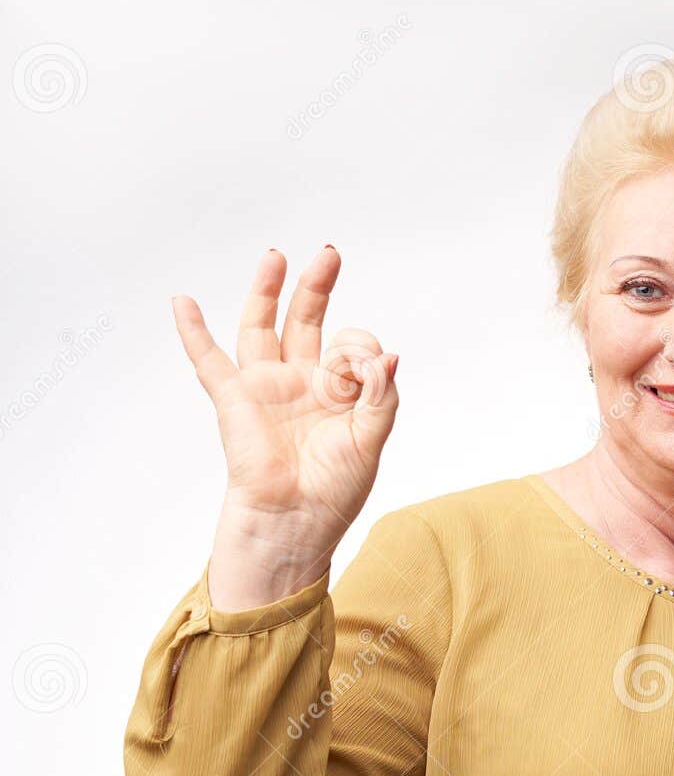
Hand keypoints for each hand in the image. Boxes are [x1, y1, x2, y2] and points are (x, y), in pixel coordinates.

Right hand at [174, 247, 400, 608]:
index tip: (369, 370)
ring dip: (266, 290)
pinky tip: (181, 300)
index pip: (352, 348)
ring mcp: (266, 387)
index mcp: (337, 392)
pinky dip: (192, 330)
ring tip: (275, 256)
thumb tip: (389, 355)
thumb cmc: (335, 488)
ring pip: (261, 327)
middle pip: (304, 320)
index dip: (363, 351)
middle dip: (316, 287)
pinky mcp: (235, 399)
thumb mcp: (371, 438)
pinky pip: (208, 359)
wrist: (296, 522)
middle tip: (329, 254)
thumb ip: (382, 395)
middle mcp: (300, 382)